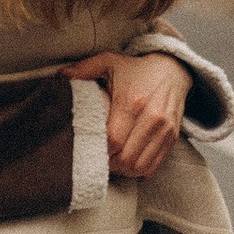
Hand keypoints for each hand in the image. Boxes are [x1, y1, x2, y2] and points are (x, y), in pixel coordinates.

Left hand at [67, 49, 190, 178]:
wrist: (173, 69)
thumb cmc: (136, 69)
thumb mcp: (109, 62)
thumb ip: (84, 69)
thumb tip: (61, 76)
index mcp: (131, 102)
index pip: (113, 140)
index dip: (99, 151)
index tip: (89, 150)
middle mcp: (151, 118)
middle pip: (126, 158)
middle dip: (110, 164)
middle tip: (98, 160)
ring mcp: (164, 129)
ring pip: (140, 166)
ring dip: (123, 170)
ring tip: (112, 163)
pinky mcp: (172, 137)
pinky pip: (154, 166)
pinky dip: (139, 171)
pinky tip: (128, 164)